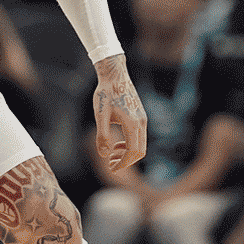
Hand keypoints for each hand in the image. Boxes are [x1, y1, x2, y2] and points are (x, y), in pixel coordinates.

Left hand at [91, 54, 147, 171]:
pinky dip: (129, 144)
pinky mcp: (140, 116)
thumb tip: (105, 154)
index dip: (123, 163)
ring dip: (127, 153)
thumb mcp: (100, 115)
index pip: (132, 152)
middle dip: (126, 161)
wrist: (115, 75)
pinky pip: (139, 136)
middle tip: (110, 164)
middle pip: (140, 151)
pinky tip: (116, 143)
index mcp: (132, 124)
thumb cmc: (105, 94)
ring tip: (111, 155)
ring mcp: (142, 119)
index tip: (111, 168)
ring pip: (140, 144)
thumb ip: (103, 136)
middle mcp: (141, 123)